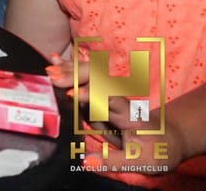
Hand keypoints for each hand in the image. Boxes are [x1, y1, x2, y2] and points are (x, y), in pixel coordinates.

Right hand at [47, 53, 182, 175]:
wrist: (170, 140)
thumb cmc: (156, 151)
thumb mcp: (140, 162)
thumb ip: (113, 161)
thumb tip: (85, 161)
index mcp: (129, 115)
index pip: (110, 100)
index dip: (92, 95)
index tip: (72, 94)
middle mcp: (119, 100)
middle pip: (98, 81)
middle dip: (76, 77)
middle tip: (54, 77)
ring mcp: (110, 98)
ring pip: (90, 78)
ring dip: (70, 71)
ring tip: (51, 66)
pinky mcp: (102, 99)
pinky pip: (85, 82)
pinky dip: (70, 70)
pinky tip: (56, 59)